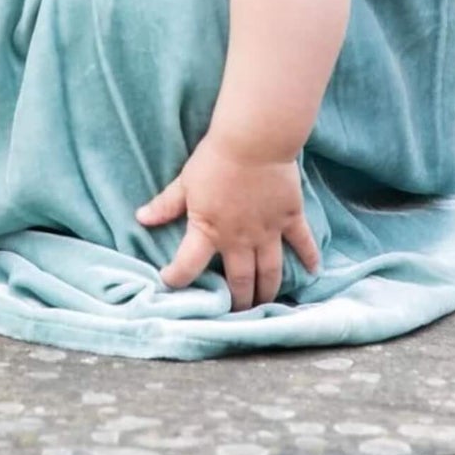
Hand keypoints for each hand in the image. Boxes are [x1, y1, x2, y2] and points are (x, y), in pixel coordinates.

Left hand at [135, 132, 320, 310]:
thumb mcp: (184, 182)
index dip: (177, 277)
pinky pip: (302, 243)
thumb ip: (165, 205)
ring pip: (270, 271)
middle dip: (238, 301)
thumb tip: (141, 218)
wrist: (253, 142)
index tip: (171, 283)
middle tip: (238, 312)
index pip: (189, 264)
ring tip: (267, 304)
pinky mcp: (290, 218)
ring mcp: (268, 232)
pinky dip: (310, 258)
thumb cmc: (215, 159)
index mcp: (209, 230)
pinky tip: (313, 272)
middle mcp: (240, 239)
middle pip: (239, 280)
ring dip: (268, 291)